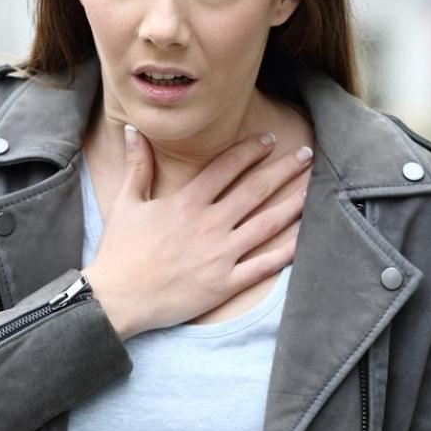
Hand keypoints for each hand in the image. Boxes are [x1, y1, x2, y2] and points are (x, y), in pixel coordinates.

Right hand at [83, 126, 310, 338]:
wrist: (117, 299)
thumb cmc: (119, 252)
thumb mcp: (125, 203)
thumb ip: (137, 165)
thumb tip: (134, 130)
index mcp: (187, 202)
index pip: (228, 168)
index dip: (251, 151)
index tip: (270, 140)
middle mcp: (210, 224)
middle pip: (256, 190)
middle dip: (284, 169)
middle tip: (305, 154)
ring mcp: (221, 255)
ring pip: (267, 224)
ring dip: (293, 204)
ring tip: (313, 190)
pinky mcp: (225, 283)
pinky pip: (264, 265)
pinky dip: (288, 251)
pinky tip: (306, 238)